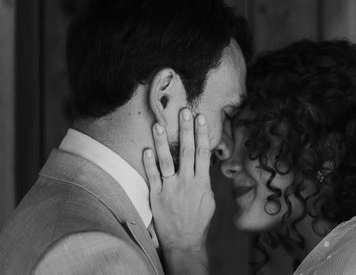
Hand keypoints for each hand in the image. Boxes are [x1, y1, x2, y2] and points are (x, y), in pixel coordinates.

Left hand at [142, 108, 214, 253]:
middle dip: (185, 130)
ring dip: (162, 142)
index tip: (200, 117)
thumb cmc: (199, 221)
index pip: (203, 153)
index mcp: (202, 182)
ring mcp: (171, 189)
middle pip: (186, 151)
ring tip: (158, 125)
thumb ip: (204, 180)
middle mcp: (187, 182)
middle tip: (183, 112)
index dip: (201, 134)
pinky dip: (149, 163)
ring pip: (166, 161)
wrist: (185, 242)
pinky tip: (146, 150)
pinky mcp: (157, 196)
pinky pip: (152, 177)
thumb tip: (203, 164)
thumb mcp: (209, 199)